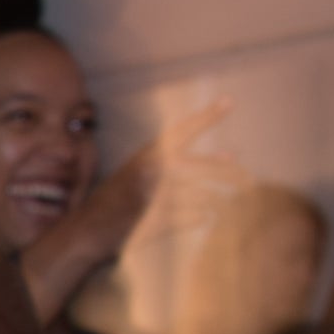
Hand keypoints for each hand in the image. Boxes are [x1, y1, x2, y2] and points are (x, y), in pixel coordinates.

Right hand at [16, 96, 233, 321]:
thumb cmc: (114, 201)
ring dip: (214, 202)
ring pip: (203, 196)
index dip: (207, 115)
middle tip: (250, 180)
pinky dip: (199, 217)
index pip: (182, 130)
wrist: (84, 232)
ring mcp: (153, 196)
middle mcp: (150, 171)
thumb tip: (231, 155)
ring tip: (221, 204)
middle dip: (232, 174)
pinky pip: (193, 217)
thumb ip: (177, 163)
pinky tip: (203, 217)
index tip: (231, 101)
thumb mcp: (139, 172)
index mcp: (147, 156)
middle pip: (204, 167)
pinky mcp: (155, 221)